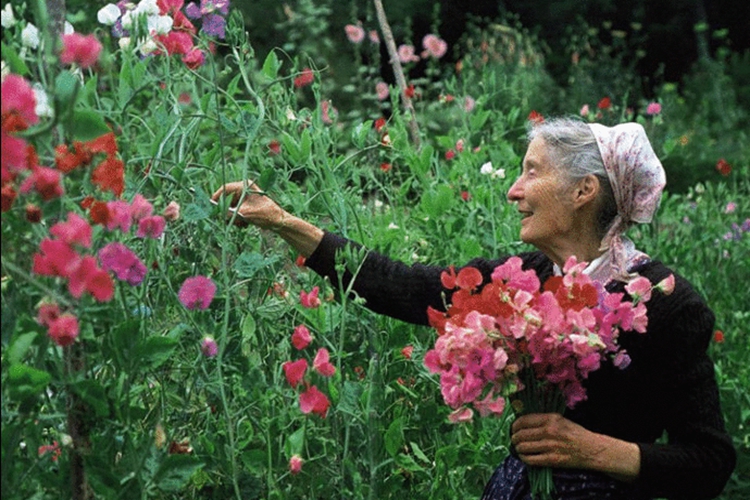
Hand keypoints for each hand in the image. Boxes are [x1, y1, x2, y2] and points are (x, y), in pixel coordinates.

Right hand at [211, 180, 286, 230]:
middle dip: (227, 212)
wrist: (278, 222)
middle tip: (227, 220)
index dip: (217, 198)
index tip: (212, 208)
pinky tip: (244, 224)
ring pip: (231, 207)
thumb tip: (218, 212)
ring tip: (240, 224)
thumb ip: (230, 212)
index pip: (224, 189)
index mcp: (244, 186)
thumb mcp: (244, 214)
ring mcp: (246, 198)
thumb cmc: (264, 214)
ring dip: (233, 217)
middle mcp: (244, 190)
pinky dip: (238, 218)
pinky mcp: (248, 205)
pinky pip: (237, 211)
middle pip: (227, 199)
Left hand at [510, 413, 639, 480]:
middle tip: (514, 441)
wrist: (592, 449)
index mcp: (551, 418)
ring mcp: (550, 446)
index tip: (513, 429)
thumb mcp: (560, 420)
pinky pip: (531, 459)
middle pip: (521, 434)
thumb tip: (523, 422)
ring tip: (519, 449)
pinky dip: (524, 459)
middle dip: (514, 439)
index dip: (514, 426)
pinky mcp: (552, 460)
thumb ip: (543, 420)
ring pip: (523, 447)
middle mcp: (549, 430)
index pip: (523, 420)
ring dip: (518, 449)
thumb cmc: (575, 433)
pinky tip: (525, 457)